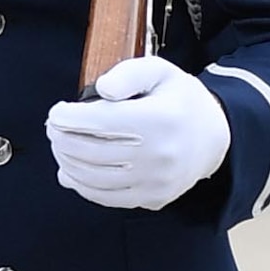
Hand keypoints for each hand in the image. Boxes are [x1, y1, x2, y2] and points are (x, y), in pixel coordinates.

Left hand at [46, 56, 230, 209]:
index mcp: (159, 120)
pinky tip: (70, 172)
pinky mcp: (154, 198)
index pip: (98, 122)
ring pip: (93, 178)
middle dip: (61, 139)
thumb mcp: (159, 72)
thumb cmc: (179, 100)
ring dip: (66, 162)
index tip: (57, 112)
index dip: (67, 118)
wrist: (215, 136)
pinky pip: (108, 198)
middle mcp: (159, 155)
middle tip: (54, 128)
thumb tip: (102, 89)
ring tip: (60, 146)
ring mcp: (156, 181)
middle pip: (90, 151)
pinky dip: (81, 186)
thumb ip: (127, 74)